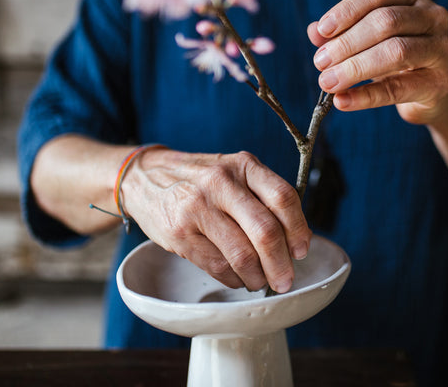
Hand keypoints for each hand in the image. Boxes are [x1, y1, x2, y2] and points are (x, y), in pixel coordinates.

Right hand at [122, 149, 310, 293]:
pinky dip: (235, 279)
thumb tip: (298, 236)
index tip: (302, 250)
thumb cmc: (201, 179)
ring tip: (261, 281)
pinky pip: (219, 266)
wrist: (146, 177)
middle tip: (286, 279)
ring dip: (258, 277)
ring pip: (242, 254)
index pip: (283, 197)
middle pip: (265, 231)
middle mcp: (221, 183)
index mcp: (243, 165)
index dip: (298, 229)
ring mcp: (198, 208)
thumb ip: (263, 195)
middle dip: (281, 263)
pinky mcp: (180, 233)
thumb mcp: (233, 171)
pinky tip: (239, 278)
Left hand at [308, 0, 447, 124]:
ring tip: (327, 82)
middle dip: (347, 42)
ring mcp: (441, 48)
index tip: (323, 30)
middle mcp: (432, 16)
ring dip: (355, 67)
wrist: (431, 93)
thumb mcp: (367, 42)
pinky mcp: (440, 83)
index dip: (347, 10)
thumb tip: (314, 31)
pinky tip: (342, 100)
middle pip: (386, 22)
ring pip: (396, 52)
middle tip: (320, 62)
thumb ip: (341, 34)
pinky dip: (366, 96)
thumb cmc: (395, 59)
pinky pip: (399, 88)